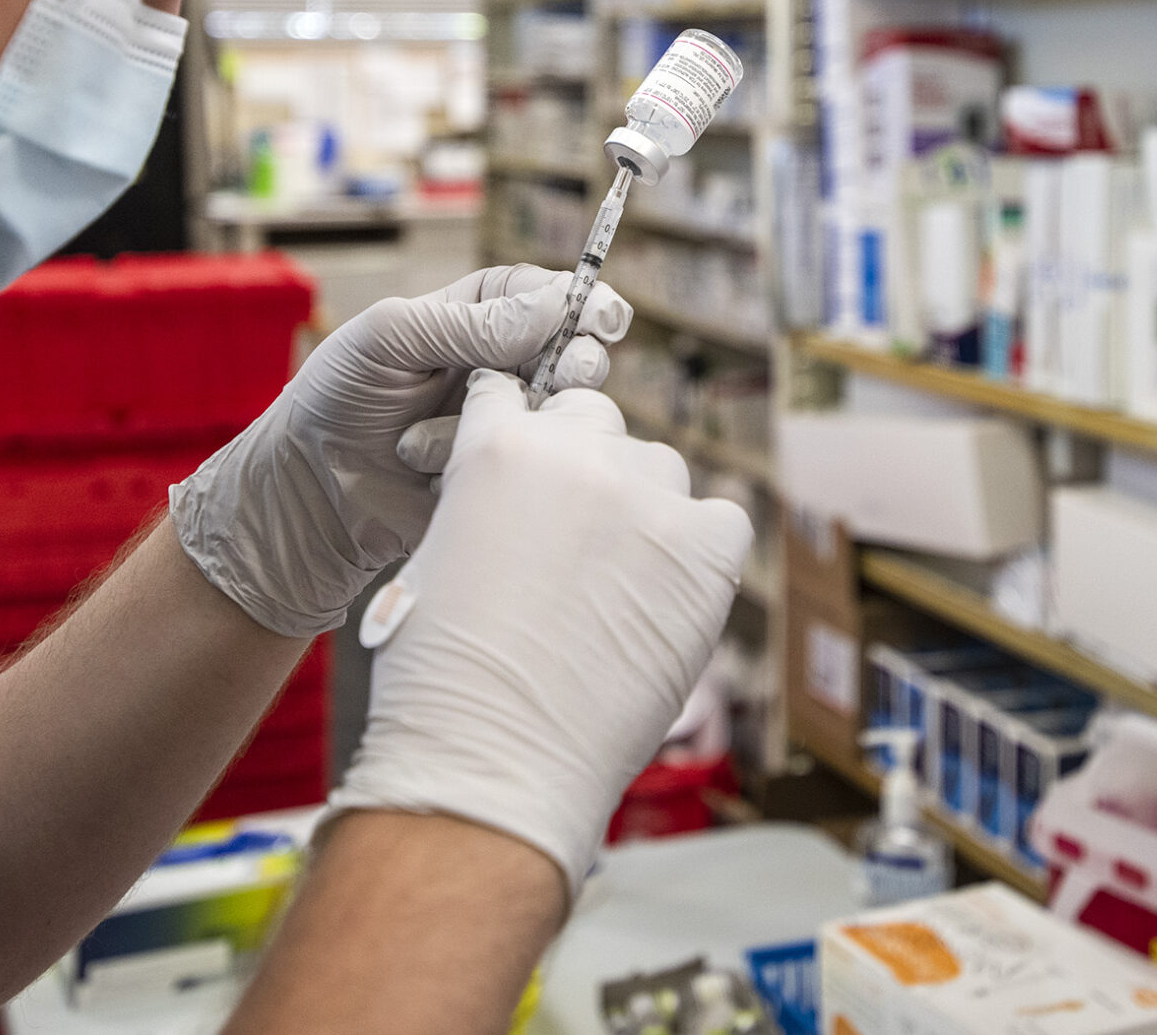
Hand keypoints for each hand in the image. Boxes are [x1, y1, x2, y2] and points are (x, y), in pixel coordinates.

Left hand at [172, 267, 630, 636]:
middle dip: (578, 358)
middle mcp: (500, 366)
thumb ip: (471, 322)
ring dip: (523, 414)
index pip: (545, 295)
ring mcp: (504, 423)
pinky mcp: (502, 476)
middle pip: (573, 352)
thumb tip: (555, 305)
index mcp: (475, 315)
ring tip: (470, 422)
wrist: (306, 490)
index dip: (579, 302)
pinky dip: (495, 461)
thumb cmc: (336, 398)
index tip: (599, 314)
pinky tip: (440, 463)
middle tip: (566, 372)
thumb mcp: (392, 338)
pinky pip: (532, 466)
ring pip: (562, 412)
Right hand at [324, 370, 752, 897]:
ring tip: (619, 581)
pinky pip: (723, 522)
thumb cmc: (443, 682)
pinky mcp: (705, 552)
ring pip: (661, 468)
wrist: (493, 759)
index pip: (513, 398)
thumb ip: (483, 503)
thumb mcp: (434, 558)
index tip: (527, 471)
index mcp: (498, 445)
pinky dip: (704, 550)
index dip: (518, 435)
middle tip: (574, 535)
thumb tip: (516, 502)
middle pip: (595, 422)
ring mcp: (648, 499)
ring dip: (643, 507)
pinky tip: (671, 594)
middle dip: (583, 466)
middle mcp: (578, 453)